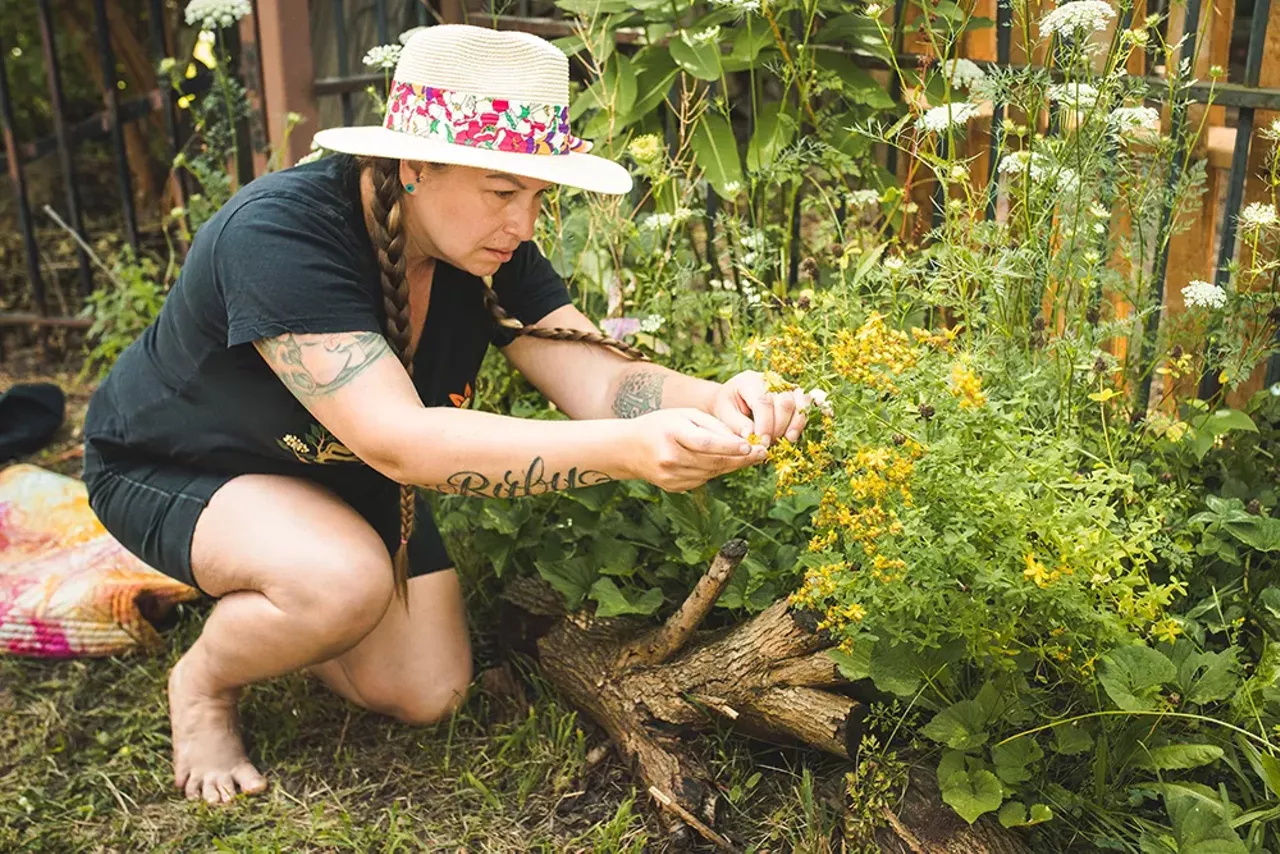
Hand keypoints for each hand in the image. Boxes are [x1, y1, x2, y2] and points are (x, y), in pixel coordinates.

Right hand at [623, 408, 767, 491]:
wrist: (629, 448)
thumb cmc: (662, 425)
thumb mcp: (685, 415)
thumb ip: (712, 426)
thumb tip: (742, 439)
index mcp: (672, 433)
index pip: (706, 443)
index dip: (730, 447)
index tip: (751, 446)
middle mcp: (670, 457)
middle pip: (713, 462)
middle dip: (741, 459)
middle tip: (762, 453)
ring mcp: (670, 475)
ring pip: (711, 473)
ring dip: (732, 465)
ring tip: (748, 456)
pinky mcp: (673, 487)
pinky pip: (703, 480)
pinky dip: (715, 471)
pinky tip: (722, 462)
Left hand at [710, 371, 808, 446]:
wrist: (732, 398)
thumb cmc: (728, 406)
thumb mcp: (725, 414)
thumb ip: (738, 425)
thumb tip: (752, 436)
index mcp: (749, 381)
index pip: (763, 402)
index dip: (765, 425)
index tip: (762, 443)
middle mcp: (770, 380)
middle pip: (784, 402)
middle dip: (779, 427)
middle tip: (769, 443)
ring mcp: (784, 385)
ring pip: (799, 402)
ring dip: (794, 424)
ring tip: (785, 440)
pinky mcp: (794, 393)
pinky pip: (805, 404)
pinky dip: (803, 419)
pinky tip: (795, 434)